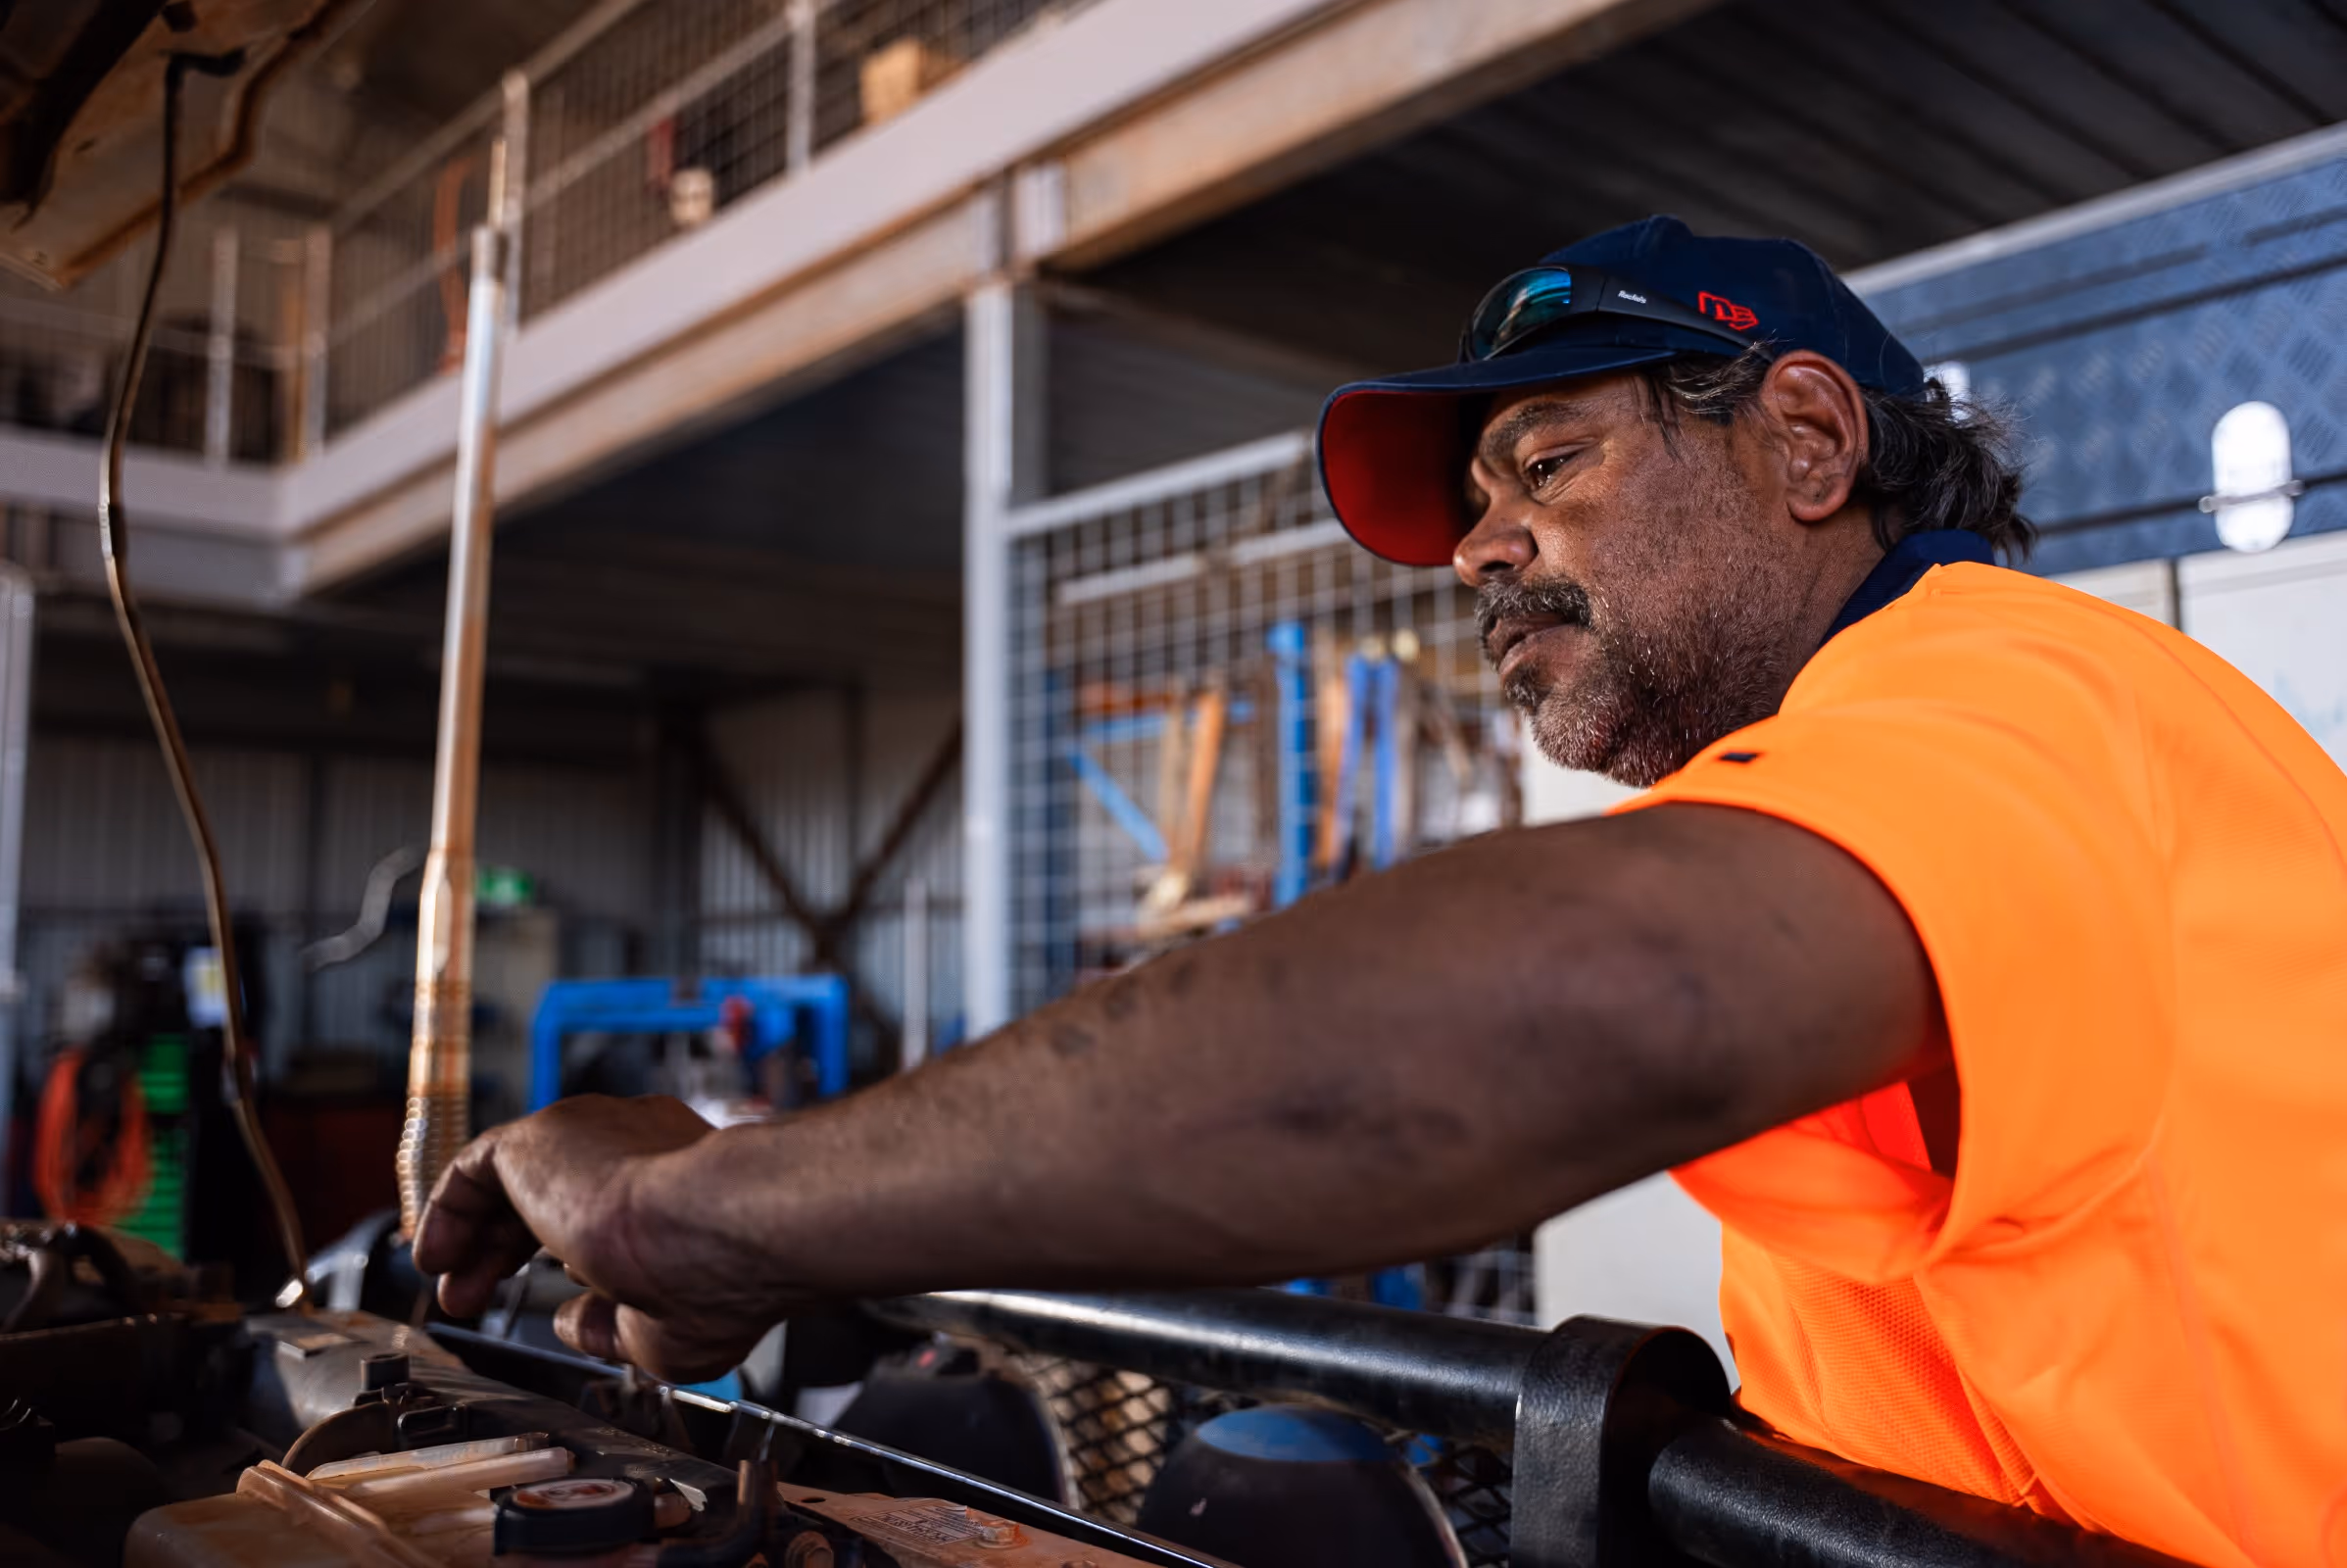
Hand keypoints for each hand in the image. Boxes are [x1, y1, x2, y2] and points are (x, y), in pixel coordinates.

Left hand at [412, 1095, 780, 1381]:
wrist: (710, 1229)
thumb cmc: (715, 1279)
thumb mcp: (662, 1330)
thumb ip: (613, 1326)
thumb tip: (575, 1325)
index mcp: (684, 1178)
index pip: (613, 1207)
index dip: (569, 1257)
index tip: (555, 1298)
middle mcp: (641, 1144)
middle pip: (557, 1191)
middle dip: (509, 1252)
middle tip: (479, 1299)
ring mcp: (592, 1133)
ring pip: (519, 1177)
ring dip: (480, 1240)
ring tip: (454, 1291)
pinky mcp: (542, 1136)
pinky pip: (480, 1165)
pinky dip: (450, 1210)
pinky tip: (436, 1256)